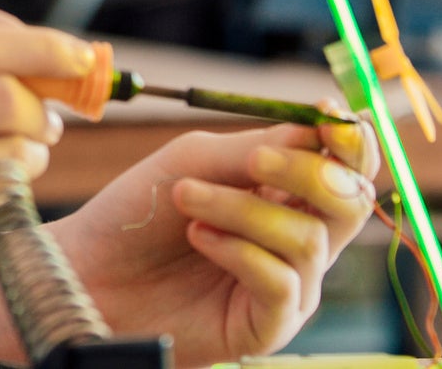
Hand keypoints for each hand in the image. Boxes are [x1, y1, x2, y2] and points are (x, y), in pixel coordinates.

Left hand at [52, 111, 380, 366]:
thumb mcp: (197, 160)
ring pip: (307, 240)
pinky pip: (281, 282)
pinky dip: (237, 250)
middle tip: (254, 161)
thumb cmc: (140, 209)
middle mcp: (298, 239)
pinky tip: (197, 237)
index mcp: (288, 193)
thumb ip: (262, 144)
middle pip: (350, 204)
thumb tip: (324, 124)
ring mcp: (289, 285)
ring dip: (242, 210)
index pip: (348, 167)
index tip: (328, 114)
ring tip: (187, 199)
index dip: (351, 141)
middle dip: (309, 174)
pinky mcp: (269, 325)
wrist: (90, 271)